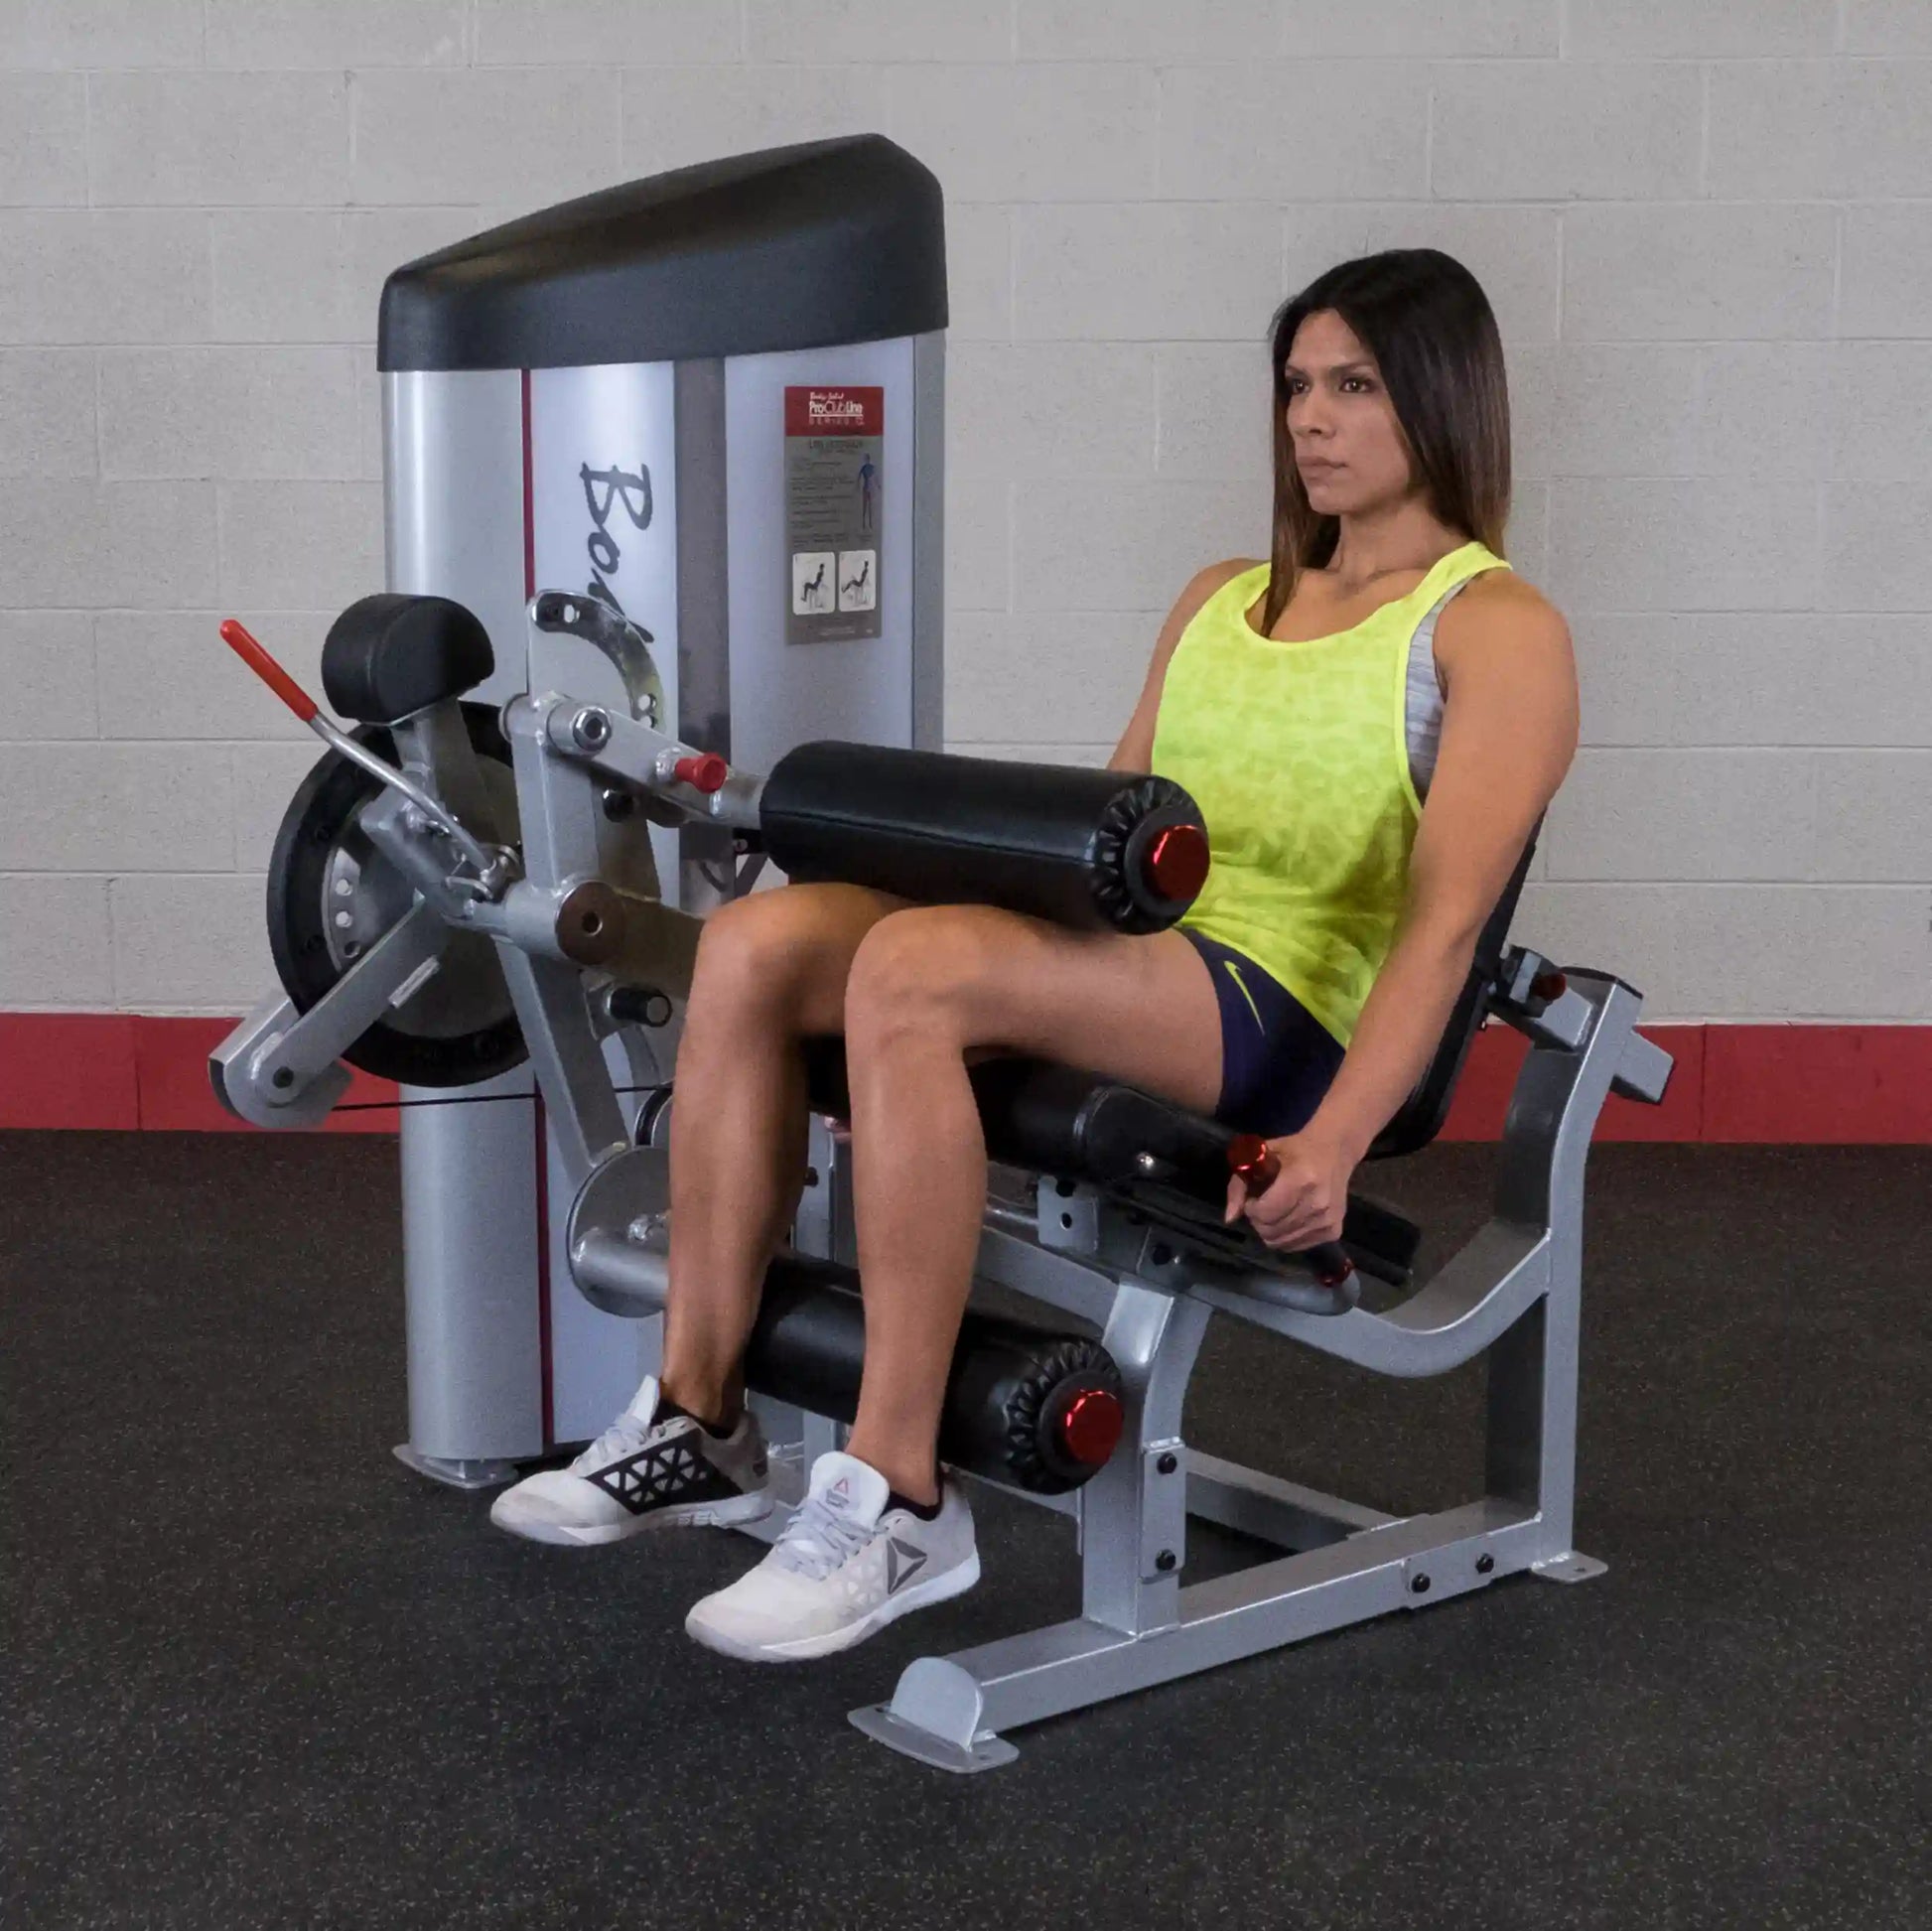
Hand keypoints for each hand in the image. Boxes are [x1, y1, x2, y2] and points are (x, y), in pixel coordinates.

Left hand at [1223, 1126, 1357, 1252]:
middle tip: (1263, 1204)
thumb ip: (1239, 1185)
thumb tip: (1230, 1219)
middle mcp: (1318, 1203)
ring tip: (1276, 1210)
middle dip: (1258, 1220)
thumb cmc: (1295, 1150)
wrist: (1335, 1151)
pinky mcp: (1334, 1232)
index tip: (1253, 1198)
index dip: (1251, 1208)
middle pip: (1271, 1231)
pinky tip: (1290, 1217)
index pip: (1265, 1214)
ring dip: (1271, 1229)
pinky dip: (1286, 1236)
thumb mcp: (1262, 1156)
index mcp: (1301, 1180)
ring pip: (1281, 1242)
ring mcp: (1328, 1220)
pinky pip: (1296, 1246)